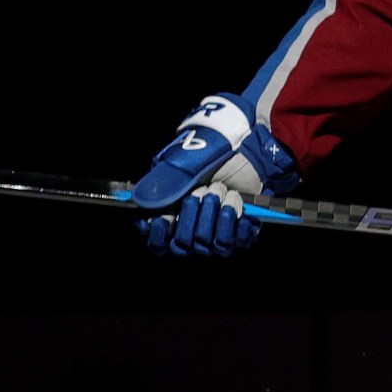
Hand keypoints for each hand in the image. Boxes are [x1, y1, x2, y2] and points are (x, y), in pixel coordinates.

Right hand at [133, 94, 297, 258]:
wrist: (251, 146)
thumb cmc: (213, 151)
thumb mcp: (183, 162)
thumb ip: (163, 183)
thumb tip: (140, 203)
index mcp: (171, 209)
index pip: (156, 240)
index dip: (158, 234)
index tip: (165, 218)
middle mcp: (191, 224)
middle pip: (181, 244)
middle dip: (193, 215)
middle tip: (205, 189)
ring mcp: (215, 231)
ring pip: (207, 245)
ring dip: (217, 216)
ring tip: (227, 192)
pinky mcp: (238, 233)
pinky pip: (233, 244)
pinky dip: (237, 225)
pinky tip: (239, 206)